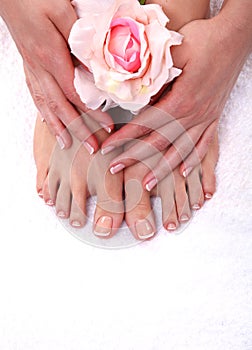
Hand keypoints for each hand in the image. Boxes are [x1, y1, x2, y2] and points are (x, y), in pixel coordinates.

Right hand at [0, 0, 112, 150]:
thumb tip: (95, 68)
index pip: (75, 94)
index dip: (91, 113)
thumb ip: (79, 41)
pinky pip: (35, 94)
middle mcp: (39, 68)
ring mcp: (31, 68)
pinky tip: (48, 120)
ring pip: (45, 104)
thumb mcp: (63, 12)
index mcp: (50, 56)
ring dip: (58, 127)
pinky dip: (43, 111)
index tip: (106, 126)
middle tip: (92, 147)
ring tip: (67, 144)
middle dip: (77, 129)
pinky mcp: (28, 65)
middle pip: (60, 107)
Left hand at [101, 14, 250, 189]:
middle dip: (135, 157)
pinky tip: (184, 173)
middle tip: (114, 169)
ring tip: (146, 184)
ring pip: (180, 150)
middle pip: (159, 143)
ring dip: (162, 169)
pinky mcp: (213, 117)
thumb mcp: (174, 51)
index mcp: (180, 100)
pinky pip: (203, 144)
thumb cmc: (206, 40)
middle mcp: (193, 115)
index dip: (124, 138)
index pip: (145, 125)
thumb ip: (155, 76)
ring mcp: (205, 118)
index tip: (107, 148)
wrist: (235, 38)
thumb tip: (136, 94)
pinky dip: (193, 160)